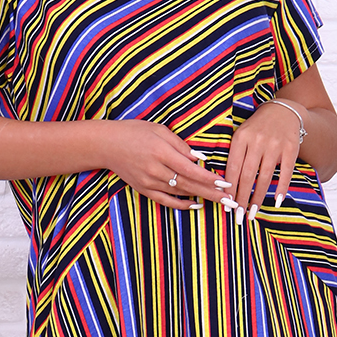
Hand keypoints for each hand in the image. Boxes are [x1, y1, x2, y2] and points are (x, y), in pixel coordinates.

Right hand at [102, 120, 231, 209]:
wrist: (106, 145)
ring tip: (219, 201)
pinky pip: (166, 201)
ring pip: (180, 193)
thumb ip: (180, 146)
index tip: (226, 183)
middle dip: (212, 193)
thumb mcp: (159, 130)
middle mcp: (156, 170)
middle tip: (230, 200)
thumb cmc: (134, 132)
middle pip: (189, 185)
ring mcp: (149, 182)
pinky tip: (196, 205)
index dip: (210, 178)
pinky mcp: (143, 190)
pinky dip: (182, 205)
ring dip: (201, 198)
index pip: (191, 170)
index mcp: (161, 152)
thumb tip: (199, 159)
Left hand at [223, 102, 303, 217]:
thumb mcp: (241, 135)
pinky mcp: (291, 148)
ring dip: (258, 197)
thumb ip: (234, 155)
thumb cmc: (257, 128)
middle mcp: (257, 141)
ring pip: (265, 177)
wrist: (283, 110)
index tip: (226, 204)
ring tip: (253, 212)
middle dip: (242, 198)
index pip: (233, 168)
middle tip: (238, 215)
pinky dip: (281, 188)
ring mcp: (275, 145)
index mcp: (241, 138)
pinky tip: (276, 201)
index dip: (229, 188)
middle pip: (247, 175)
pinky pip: (286, 172)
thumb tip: (224, 184)